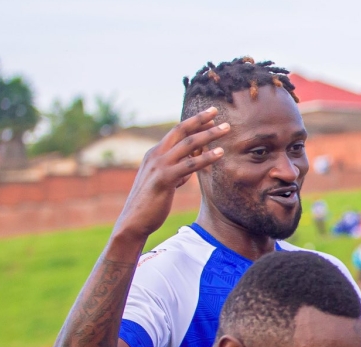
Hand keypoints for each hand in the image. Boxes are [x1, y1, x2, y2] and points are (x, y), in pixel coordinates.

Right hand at [112, 108, 228, 241]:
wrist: (134, 221)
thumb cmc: (151, 203)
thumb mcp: (166, 182)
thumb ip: (178, 170)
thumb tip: (193, 163)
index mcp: (154, 154)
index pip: (176, 132)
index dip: (193, 123)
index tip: (210, 117)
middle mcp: (155, 155)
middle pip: (180, 130)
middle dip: (200, 119)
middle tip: (217, 111)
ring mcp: (158, 166)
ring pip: (188, 144)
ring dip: (209, 135)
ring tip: (226, 129)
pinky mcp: (164, 179)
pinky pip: (189, 165)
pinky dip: (206, 158)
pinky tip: (220, 153)